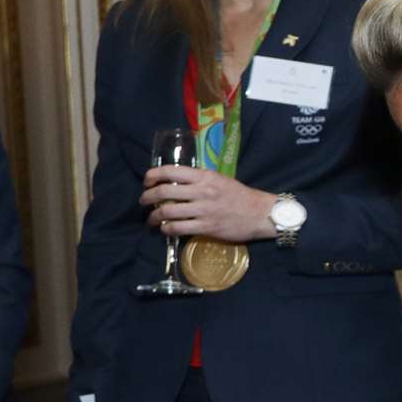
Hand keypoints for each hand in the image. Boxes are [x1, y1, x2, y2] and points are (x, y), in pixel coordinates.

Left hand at [141, 165, 276, 243]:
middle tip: (143, 201)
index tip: (146, 181)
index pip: (171, 171)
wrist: (258, 213)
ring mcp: (203, 210)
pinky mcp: (206, 227)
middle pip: (164, 192)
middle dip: (147, 197)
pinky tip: (165, 229)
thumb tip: (175, 181)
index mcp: (204, 176)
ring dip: (154, 216)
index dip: (153, 175)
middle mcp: (202, 191)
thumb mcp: (218, 179)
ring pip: (168, 212)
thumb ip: (198, 179)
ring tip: (151, 219)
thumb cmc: (238, 195)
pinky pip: (178, 228)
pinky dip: (167, 229)